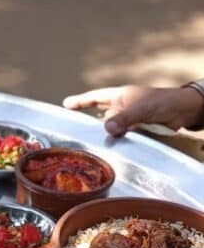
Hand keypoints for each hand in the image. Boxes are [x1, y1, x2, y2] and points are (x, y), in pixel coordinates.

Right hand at [63, 84, 203, 135]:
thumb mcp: (140, 108)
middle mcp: (121, 108)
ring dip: (104, 136)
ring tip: (91, 146)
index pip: (95, 98)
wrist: (182, 112)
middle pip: (100, 117)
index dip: (80, 101)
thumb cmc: (162, 102)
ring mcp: (128, 120)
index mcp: (119, 96)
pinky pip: (121, 138)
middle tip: (74, 134)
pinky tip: (110, 150)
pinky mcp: (135, 131)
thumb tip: (107, 129)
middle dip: (88, 124)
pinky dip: (115, 142)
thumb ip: (123, 118)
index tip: (65, 105)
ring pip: (110, 130)